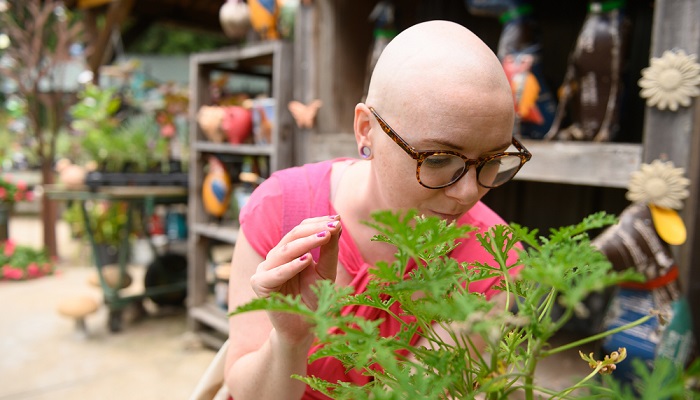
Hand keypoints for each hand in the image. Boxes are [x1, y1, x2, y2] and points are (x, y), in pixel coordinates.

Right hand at [250, 215, 341, 343]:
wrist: (304, 327)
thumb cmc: (314, 298)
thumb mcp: (326, 272)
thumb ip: (329, 251)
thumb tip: (337, 224)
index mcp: (289, 250)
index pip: (301, 229)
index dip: (317, 222)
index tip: (338, 219)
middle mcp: (275, 256)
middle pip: (292, 236)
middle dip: (314, 230)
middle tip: (333, 226)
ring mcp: (265, 269)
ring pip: (284, 251)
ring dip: (305, 243)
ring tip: (324, 237)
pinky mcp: (260, 284)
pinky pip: (275, 274)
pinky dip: (291, 267)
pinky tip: (307, 261)